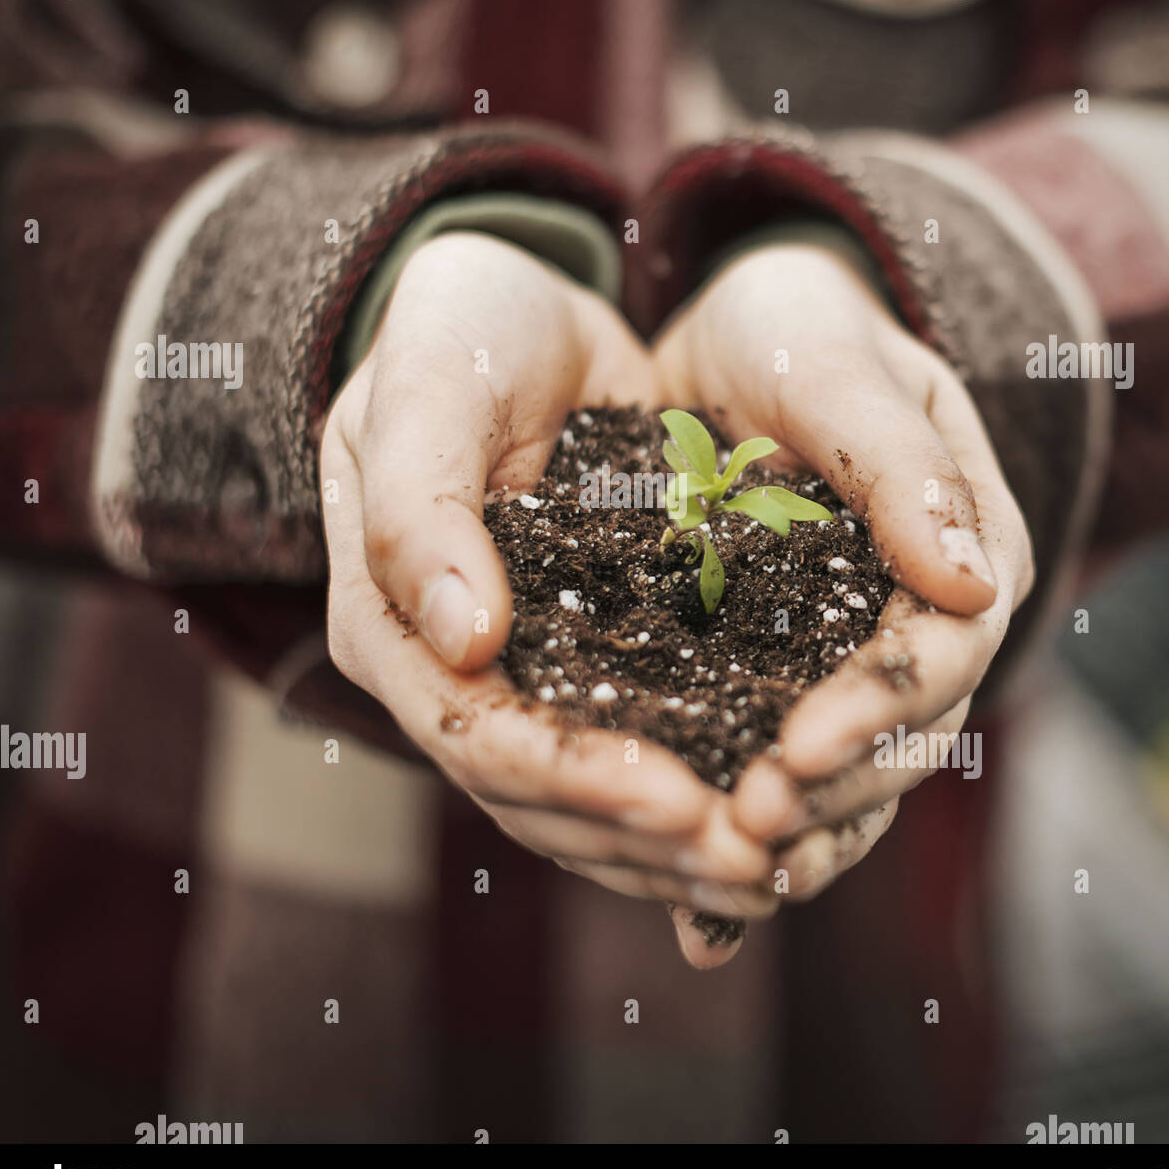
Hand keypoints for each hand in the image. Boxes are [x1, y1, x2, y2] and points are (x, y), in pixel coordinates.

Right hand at [320, 232, 771, 964]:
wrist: (507, 311)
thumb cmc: (453, 332)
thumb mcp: (427, 389)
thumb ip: (419, 509)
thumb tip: (467, 644)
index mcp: (391, 624)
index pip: (474, 736)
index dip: (574, 780)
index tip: (680, 801)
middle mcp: (450, 672)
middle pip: (536, 798)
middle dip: (642, 838)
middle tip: (754, 854)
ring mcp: (520, 674)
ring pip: (588, 802)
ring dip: (677, 844)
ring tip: (778, 857)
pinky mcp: (591, 656)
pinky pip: (638, 748)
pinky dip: (699, 787)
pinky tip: (774, 814)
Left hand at [655, 240, 1034, 901]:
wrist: (737, 337)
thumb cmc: (797, 329)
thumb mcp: (837, 367)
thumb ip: (900, 463)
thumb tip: (976, 584)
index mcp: (963, 551)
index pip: (938, 656)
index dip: (874, 711)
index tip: (793, 752)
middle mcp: (924, 625)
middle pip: (901, 741)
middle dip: (826, 796)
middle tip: (741, 834)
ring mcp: (855, 661)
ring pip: (846, 780)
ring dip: (792, 843)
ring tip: (721, 889)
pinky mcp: (783, 680)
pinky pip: (778, 774)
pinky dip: (745, 848)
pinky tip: (699, 926)